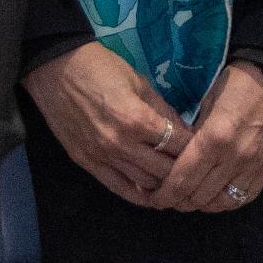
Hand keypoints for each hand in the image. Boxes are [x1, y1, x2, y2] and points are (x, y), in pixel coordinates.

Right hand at [27, 42, 187, 204]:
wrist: (55, 69)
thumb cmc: (100, 67)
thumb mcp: (139, 82)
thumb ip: (163, 110)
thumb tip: (186, 132)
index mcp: (136, 119)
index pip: (177, 145)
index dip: (195, 147)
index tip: (206, 148)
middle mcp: (120, 144)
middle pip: (165, 170)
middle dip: (185, 169)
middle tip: (196, 167)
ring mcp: (102, 157)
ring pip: (145, 183)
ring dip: (164, 183)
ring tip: (178, 180)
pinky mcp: (86, 164)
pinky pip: (118, 188)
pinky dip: (139, 195)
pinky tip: (153, 195)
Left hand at [146, 63, 262, 213]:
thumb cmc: (242, 81)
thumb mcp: (209, 101)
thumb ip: (195, 132)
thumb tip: (181, 153)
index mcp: (214, 139)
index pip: (182, 179)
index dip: (164, 194)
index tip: (153, 197)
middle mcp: (233, 159)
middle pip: (198, 197)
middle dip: (179, 201)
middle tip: (168, 197)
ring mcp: (254, 167)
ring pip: (221, 203)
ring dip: (202, 204)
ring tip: (191, 199)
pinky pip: (245, 197)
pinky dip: (227, 201)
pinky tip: (217, 196)